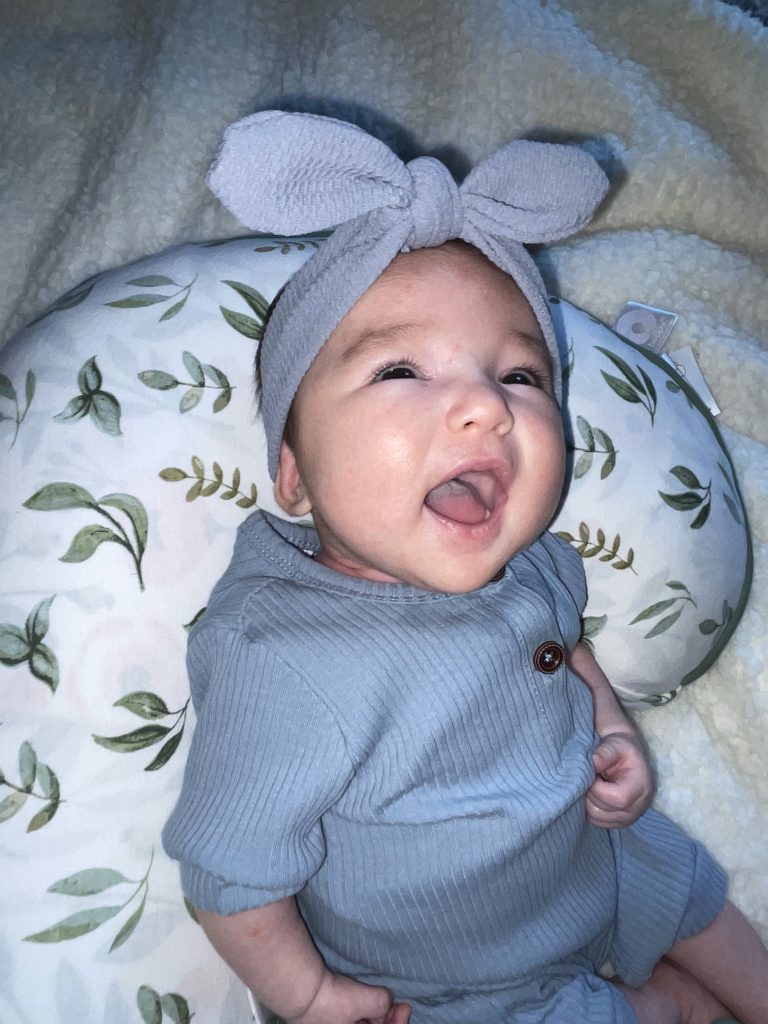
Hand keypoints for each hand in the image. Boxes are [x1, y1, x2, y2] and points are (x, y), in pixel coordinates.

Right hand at [288, 969, 410, 1023]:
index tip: (404, 1007)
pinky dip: (360, 1007)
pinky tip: (363, 994)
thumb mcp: (363, 1001)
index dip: (397, 1023)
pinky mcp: (324, 1015)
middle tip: (396, 1001)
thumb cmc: (328, 1001)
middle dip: (387, 1017)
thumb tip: (387, 1000)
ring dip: (374, 1012)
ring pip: (360, 1023)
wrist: (298, 988)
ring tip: (381, 995)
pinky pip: (349, 1015)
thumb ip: (382, 1002)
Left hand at [587, 731, 653, 828]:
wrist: (628, 757)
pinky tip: (594, 792)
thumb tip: (592, 762)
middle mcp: (637, 807)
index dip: (597, 788)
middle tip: (591, 776)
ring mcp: (628, 818)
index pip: (617, 798)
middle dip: (590, 792)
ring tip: (594, 783)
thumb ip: (605, 752)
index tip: (593, 773)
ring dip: (588, 800)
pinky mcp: (618, 822)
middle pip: (602, 810)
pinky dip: (590, 807)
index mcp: (641, 787)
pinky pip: (596, 821)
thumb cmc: (622, 750)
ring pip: (596, 817)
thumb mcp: (616, 744)